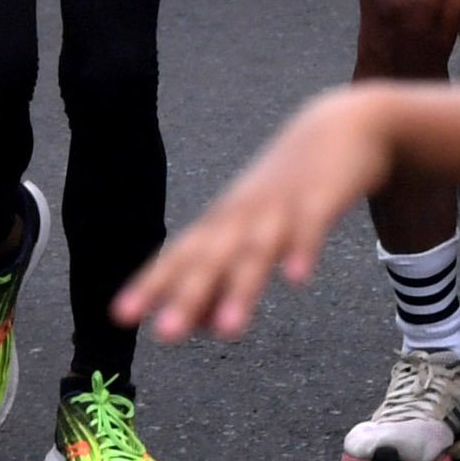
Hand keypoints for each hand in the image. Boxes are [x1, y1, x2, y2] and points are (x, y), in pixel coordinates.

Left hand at [113, 86, 390, 342]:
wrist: (338, 125)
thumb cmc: (286, 189)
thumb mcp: (253, 234)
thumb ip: (227, 278)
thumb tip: (203, 326)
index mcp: (223, 223)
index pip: (179, 256)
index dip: (151, 285)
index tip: (121, 316)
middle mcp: (243, 214)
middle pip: (211, 257)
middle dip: (187, 296)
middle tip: (164, 335)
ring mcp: (280, 205)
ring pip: (256, 249)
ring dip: (241, 289)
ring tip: (228, 331)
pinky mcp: (320, 197)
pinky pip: (310, 227)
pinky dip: (301, 251)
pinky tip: (295, 280)